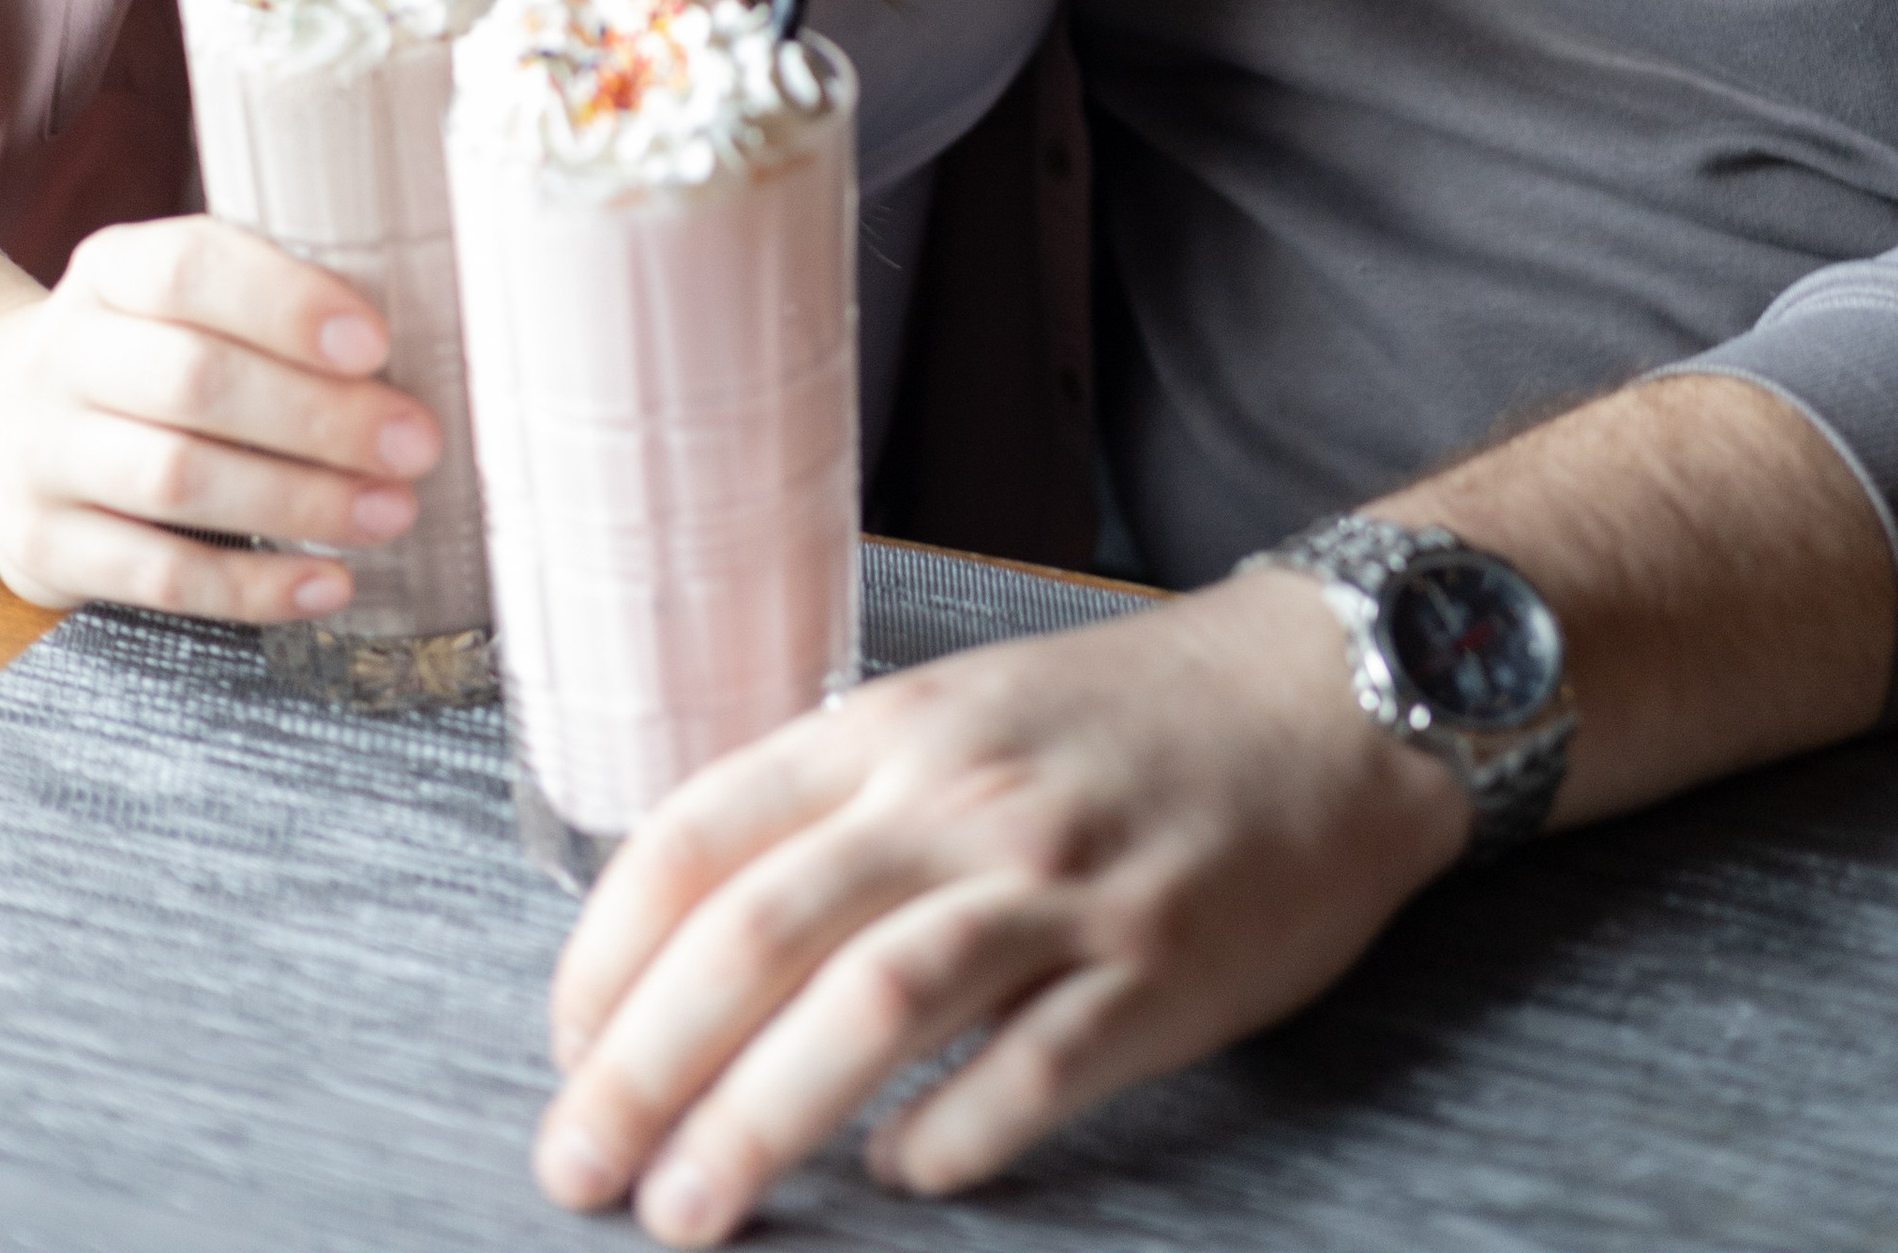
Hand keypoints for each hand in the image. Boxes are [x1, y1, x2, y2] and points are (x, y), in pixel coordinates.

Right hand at [0, 217, 443, 621]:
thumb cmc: (141, 353)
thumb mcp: (175, 300)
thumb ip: (269, 308)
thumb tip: (424, 342)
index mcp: (112, 272)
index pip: (191, 269)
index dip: (286, 304)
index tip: (377, 342)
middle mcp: (64, 356)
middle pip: (194, 380)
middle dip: (319, 416)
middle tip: (417, 443)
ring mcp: (42, 456)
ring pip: (178, 478)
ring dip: (300, 500)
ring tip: (390, 511)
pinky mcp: (42, 548)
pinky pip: (156, 575)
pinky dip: (251, 585)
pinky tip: (326, 582)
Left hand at [533, 573, 1468, 1244]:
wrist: (1331, 696)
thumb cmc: (1129, 718)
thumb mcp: (961, 708)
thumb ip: (839, 796)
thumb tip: (695, 926)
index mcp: (895, 724)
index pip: (699, 834)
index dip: (604, 957)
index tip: (565, 1052)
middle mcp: (962, 793)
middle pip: (759, 933)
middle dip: (642, 1064)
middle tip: (576, 1170)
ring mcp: (1061, 882)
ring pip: (870, 1004)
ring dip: (758, 1120)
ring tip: (687, 1212)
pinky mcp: (1157, 967)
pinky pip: (1026, 1072)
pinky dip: (944, 1137)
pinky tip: (898, 1177)